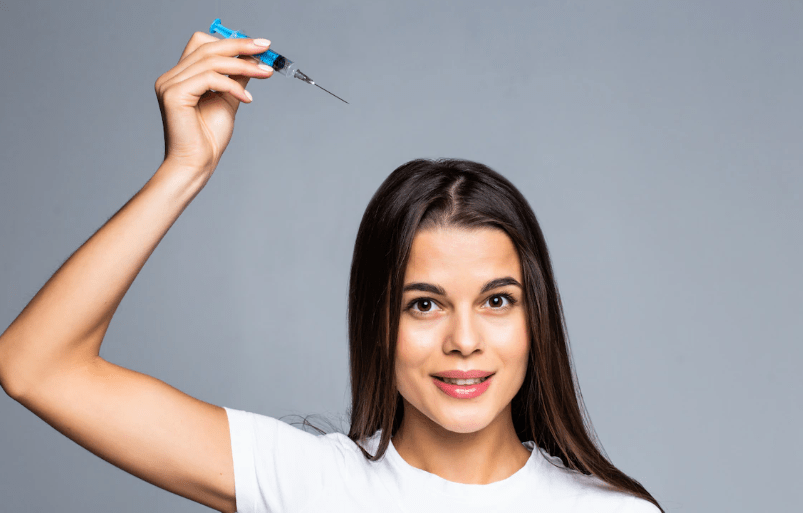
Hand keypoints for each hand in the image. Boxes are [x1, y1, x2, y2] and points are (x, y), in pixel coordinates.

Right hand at [154, 32, 273, 181]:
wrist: (198, 163)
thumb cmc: (209, 137)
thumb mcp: (228, 100)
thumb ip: (235, 79)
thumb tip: (252, 59)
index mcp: (181, 76)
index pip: (203, 43)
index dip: (231, 41)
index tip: (260, 46)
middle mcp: (171, 76)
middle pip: (207, 46)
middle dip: (240, 46)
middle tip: (266, 48)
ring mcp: (169, 84)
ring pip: (211, 61)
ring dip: (243, 65)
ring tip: (265, 73)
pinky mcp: (173, 95)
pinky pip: (209, 78)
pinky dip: (232, 85)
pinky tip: (247, 99)